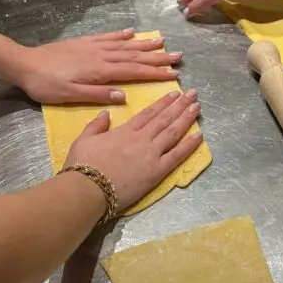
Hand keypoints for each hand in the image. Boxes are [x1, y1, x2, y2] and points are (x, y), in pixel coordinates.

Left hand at [8, 28, 183, 104]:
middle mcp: (100, 55)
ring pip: (124, 45)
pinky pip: (107, 37)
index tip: (173, 74)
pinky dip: (121, 35)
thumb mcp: (70, 96)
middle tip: (178, 56)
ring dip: (144, 44)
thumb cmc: (46, 85)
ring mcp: (93, 47)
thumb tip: (123, 96)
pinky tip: (131, 32)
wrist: (24, 64)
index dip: (155, 73)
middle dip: (157, 57)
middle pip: (134, 56)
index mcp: (99, 71)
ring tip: (162, 42)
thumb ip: (97, 95)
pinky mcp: (84, 43)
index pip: (133, 72)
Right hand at [63, 90, 202, 209]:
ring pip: (173, 132)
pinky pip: (177, 156)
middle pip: (165, 118)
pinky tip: (200, 135)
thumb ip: (96, 125)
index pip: (149, 113)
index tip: (174, 93)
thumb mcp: (84, 139)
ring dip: (187, 118)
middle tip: (193, 94)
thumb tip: (105, 113)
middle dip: (180, 105)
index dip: (163, 102)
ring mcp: (152, 154)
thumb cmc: (82, 165)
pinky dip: (190, 145)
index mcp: (125, 130)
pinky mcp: (157, 172)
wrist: (87, 188)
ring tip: (198, 107)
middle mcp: (142, 138)